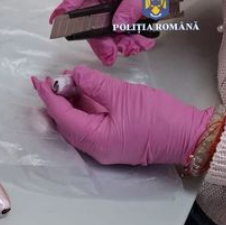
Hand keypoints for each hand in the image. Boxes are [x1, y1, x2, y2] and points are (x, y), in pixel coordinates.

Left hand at [31, 66, 212, 165]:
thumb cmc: (159, 117)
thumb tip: (73, 76)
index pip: (62, 117)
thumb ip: (94, 85)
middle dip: (56, 101)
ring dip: (70, 103)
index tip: (38, 81)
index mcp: (94, 139)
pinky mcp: (111, 141)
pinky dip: (83, 108)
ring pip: (77, 124)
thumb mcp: (123, 95)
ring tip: (67, 81)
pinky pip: (90, 125)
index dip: (49, 97)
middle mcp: (94, 148)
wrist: (187, 135)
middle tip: (49, 80)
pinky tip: (82, 91)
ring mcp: (102, 147)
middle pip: (65, 123)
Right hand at [50, 0, 203, 65]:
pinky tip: (138, 43)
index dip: (69, 4)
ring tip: (132, 47)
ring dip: (116, 45)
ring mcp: (112, 7)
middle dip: (99, 40)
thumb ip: (134, 4)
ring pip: (103, 33)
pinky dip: (127, 43)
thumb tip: (118, 24)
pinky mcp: (121, 18)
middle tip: (109, 53)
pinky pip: (118, 36)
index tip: (60, 19)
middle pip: (90, 19)